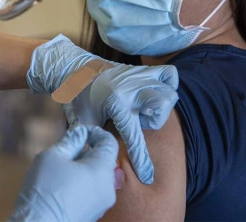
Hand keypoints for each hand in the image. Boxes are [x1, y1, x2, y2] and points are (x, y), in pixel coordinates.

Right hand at [8, 126, 118, 221]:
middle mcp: (108, 187)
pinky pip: (93, 190)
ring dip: (83, 167)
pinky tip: (62, 186)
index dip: (95, 132)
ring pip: (98, 176)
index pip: (109, 142)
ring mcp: (102, 203)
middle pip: (103, 160)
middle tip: (65, 152)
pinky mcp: (94, 213)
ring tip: (61, 170)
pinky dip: (82, 183)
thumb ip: (70, 141)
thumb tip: (80, 133)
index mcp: (101, 170)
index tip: (79, 133)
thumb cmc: (45, 191)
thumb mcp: (53, 156)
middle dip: (86, 151)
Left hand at [26, 35, 178, 183]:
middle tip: (137, 119)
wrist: (76, 69)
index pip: (134, 136)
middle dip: (154, 120)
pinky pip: (169, 73)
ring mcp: (139, 76)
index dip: (141, 160)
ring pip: (169, 92)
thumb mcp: (82, 121)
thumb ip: (92, 141)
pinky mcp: (143, 70)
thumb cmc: (79, 97)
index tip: (147, 177)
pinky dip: (168, 83)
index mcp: (116, 103)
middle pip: (161, 107)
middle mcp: (131, 88)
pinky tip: (155, 92)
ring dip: (160, 105)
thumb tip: (98, 164)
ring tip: (143, 107)